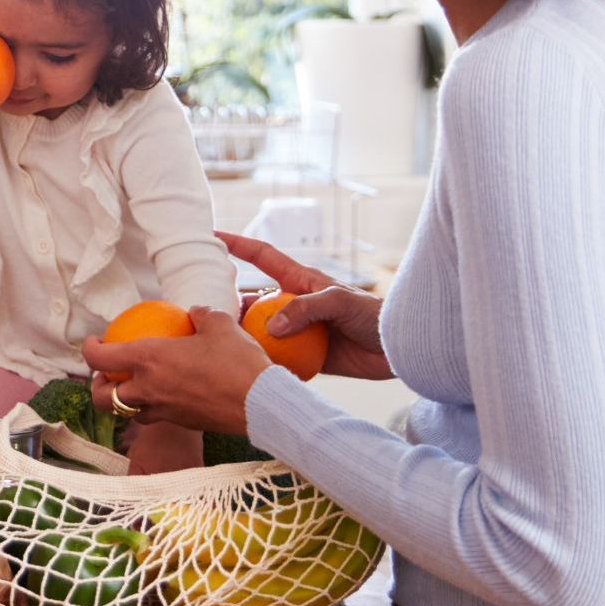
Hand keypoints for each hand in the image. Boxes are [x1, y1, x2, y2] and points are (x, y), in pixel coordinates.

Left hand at [79, 308, 268, 434]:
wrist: (260, 403)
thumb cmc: (238, 361)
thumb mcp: (220, 325)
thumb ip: (201, 316)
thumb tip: (194, 313)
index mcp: (149, 359)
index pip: (100, 358)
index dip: (88, 349)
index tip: (93, 342)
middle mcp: (148, 388)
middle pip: (102, 398)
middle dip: (97, 387)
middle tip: (106, 374)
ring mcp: (163, 410)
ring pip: (127, 412)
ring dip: (123, 401)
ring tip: (133, 387)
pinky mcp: (180, 423)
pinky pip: (154, 417)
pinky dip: (150, 408)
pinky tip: (165, 395)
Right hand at [221, 231, 392, 379]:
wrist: (397, 350)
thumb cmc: (374, 316)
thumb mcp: (340, 303)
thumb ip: (306, 309)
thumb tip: (272, 325)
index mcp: (301, 282)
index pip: (263, 256)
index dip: (238, 244)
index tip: (212, 236)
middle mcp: (294, 304)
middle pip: (252, 298)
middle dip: (229, 301)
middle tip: (206, 310)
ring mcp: (298, 330)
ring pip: (260, 330)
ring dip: (242, 336)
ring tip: (221, 343)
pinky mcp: (305, 356)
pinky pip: (276, 358)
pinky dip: (263, 362)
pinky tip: (248, 369)